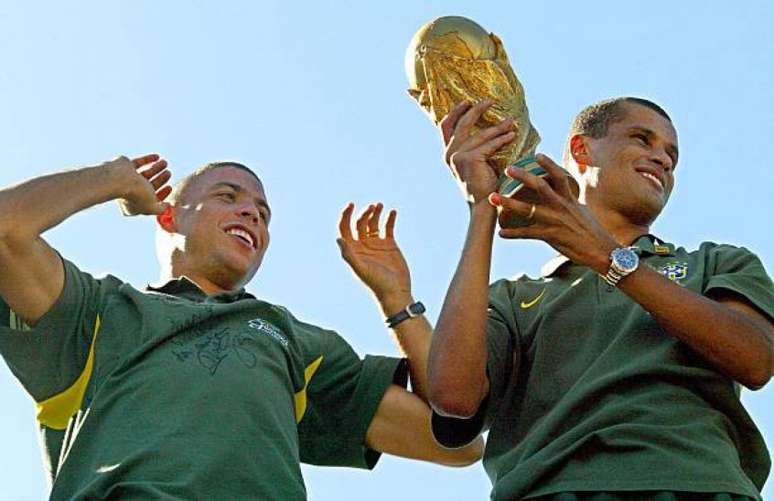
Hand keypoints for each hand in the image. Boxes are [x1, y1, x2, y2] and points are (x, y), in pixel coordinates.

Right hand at [113, 154, 172, 215]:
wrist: (117, 178)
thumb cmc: (135, 195)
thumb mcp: (152, 206)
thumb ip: (160, 209)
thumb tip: (168, 208)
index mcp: (134, 206)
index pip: (151, 200)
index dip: (162, 193)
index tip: (170, 187)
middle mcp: (128, 193)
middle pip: (148, 186)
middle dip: (160, 179)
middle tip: (169, 172)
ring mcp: (125, 179)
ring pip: (143, 173)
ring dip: (156, 168)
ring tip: (165, 162)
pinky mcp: (124, 167)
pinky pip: (138, 162)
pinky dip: (148, 159)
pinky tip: (157, 156)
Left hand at [337, 203, 411, 311]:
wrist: (395, 291)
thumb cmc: (376, 283)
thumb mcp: (361, 268)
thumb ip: (349, 254)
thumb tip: (338, 239)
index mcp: (353, 249)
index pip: (345, 228)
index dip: (345, 216)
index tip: (350, 205)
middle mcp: (363, 245)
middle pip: (360, 223)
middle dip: (364, 213)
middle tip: (372, 207)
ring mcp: (376, 244)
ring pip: (373, 223)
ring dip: (375, 213)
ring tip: (379, 205)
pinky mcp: (389, 244)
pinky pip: (388, 227)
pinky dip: (390, 219)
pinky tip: (393, 212)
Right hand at [439, 99, 515, 203]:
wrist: (483, 205)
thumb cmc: (483, 185)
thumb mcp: (475, 162)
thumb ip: (474, 146)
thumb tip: (487, 127)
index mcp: (448, 153)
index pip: (445, 127)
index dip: (455, 112)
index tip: (467, 101)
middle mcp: (449, 153)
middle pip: (462, 124)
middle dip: (477, 109)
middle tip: (490, 101)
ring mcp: (458, 156)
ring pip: (481, 134)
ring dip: (498, 127)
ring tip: (511, 122)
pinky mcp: (470, 159)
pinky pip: (490, 144)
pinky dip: (502, 139)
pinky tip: (512, 135)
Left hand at [490, 154, 617, 272]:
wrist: (602, 251)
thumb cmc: (592, 231)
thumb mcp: (581, 210)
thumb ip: (568, 199)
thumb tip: (561, 191)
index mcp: (570, 199)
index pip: (559, 176)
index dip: (548, 164)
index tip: (536, 154)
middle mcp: (562, 206)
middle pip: (540, 186)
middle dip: (523, 176)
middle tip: (507, 169)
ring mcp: (556, 221)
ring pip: (528, 210)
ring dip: (508, 203)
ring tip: (492, 198)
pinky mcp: (551, 236)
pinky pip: (527, 233)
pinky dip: (513, 233)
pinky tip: (501, 233)